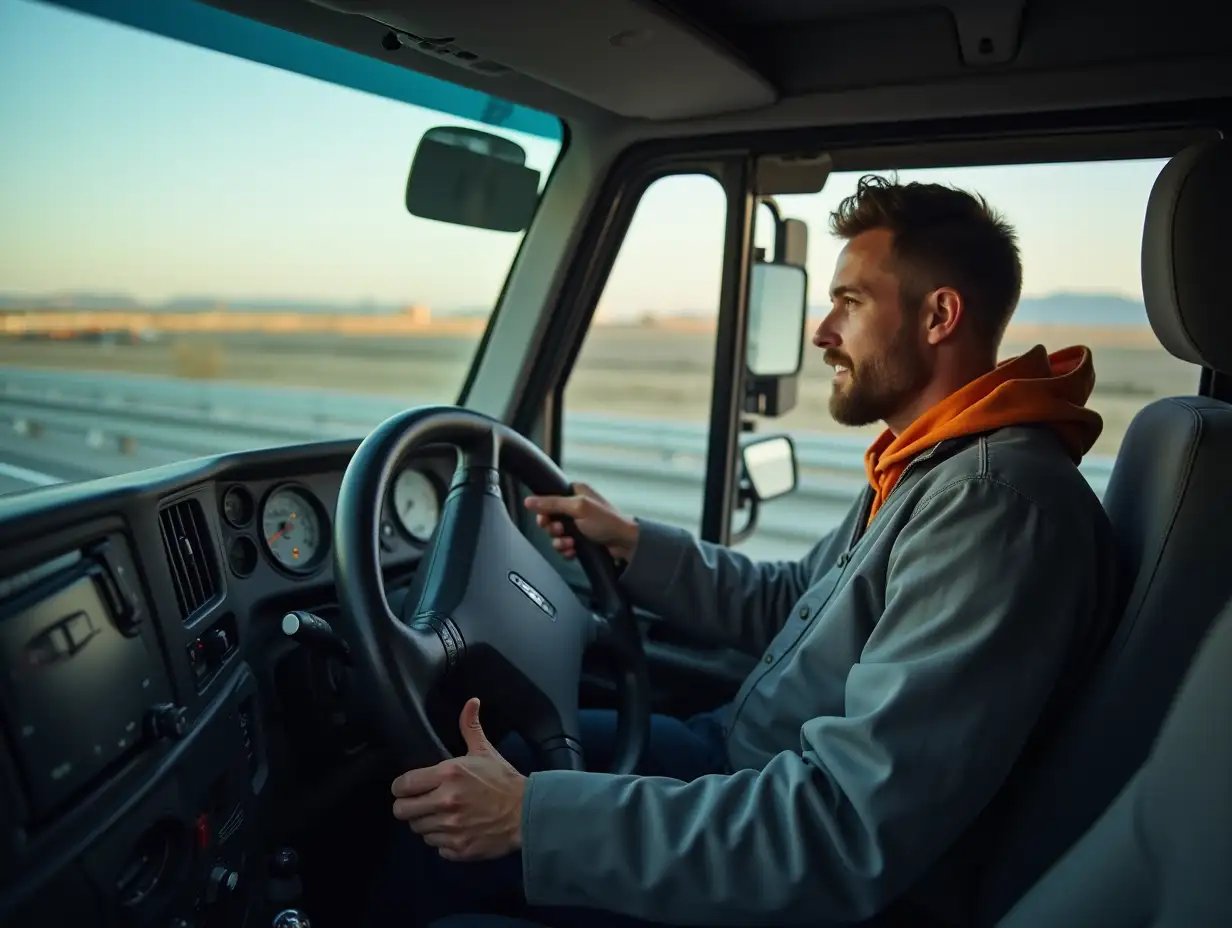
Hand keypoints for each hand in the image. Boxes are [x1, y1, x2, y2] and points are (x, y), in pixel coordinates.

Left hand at [391, 698, 525, 860]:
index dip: (401, 787)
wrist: (527, 812)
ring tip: (442, 816)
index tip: (408, 788)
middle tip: (421, 803)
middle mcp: (445, 802)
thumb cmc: (503, 780)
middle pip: (402, 811)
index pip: (402, 785)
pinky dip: (442, 841)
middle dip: (408, 807)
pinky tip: (455, 830)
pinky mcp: (458, 848)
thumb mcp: (485, 751)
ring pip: (418, 830)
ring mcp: (451, 828)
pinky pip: (435, 847)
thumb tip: (471, 702)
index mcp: (448, 774)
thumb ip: (470, 727)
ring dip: (427, 823)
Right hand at [524, 481, 638, 561]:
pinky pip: (564, 546)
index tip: (545, 519)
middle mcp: (576, 507)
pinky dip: (566, 550)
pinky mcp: (580, 539)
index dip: (544, 511)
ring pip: (556, 534)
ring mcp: (578, 524)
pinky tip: (573, 550)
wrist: (625, 544)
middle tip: (561, 531)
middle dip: (553, 529)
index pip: (549, 498)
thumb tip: (529, 501)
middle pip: (550, 518)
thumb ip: (552, 504)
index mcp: (575, 493)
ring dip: (560, 541)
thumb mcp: (578, 508)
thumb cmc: (608, 522)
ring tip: (570, 543)